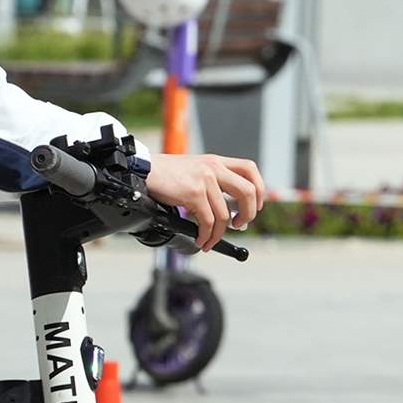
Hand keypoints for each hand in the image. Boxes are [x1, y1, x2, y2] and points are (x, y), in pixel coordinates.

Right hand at [144, 153, 266, 252]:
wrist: (144, 170)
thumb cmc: (165, 173)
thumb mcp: (195, 170)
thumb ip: (212, 183)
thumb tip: (228, 210)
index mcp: (216, 162)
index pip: (250, 169)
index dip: (259, 188)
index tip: (256, 204)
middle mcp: (214, 168)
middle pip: (248, 191)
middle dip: (249, 214)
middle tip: (239, 225)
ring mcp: (205, 180)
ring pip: (225, 215)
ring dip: (219, 234)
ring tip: (209, 240)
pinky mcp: (193, 193)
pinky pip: (208, 221)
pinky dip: (206, 235)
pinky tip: (200, 239)